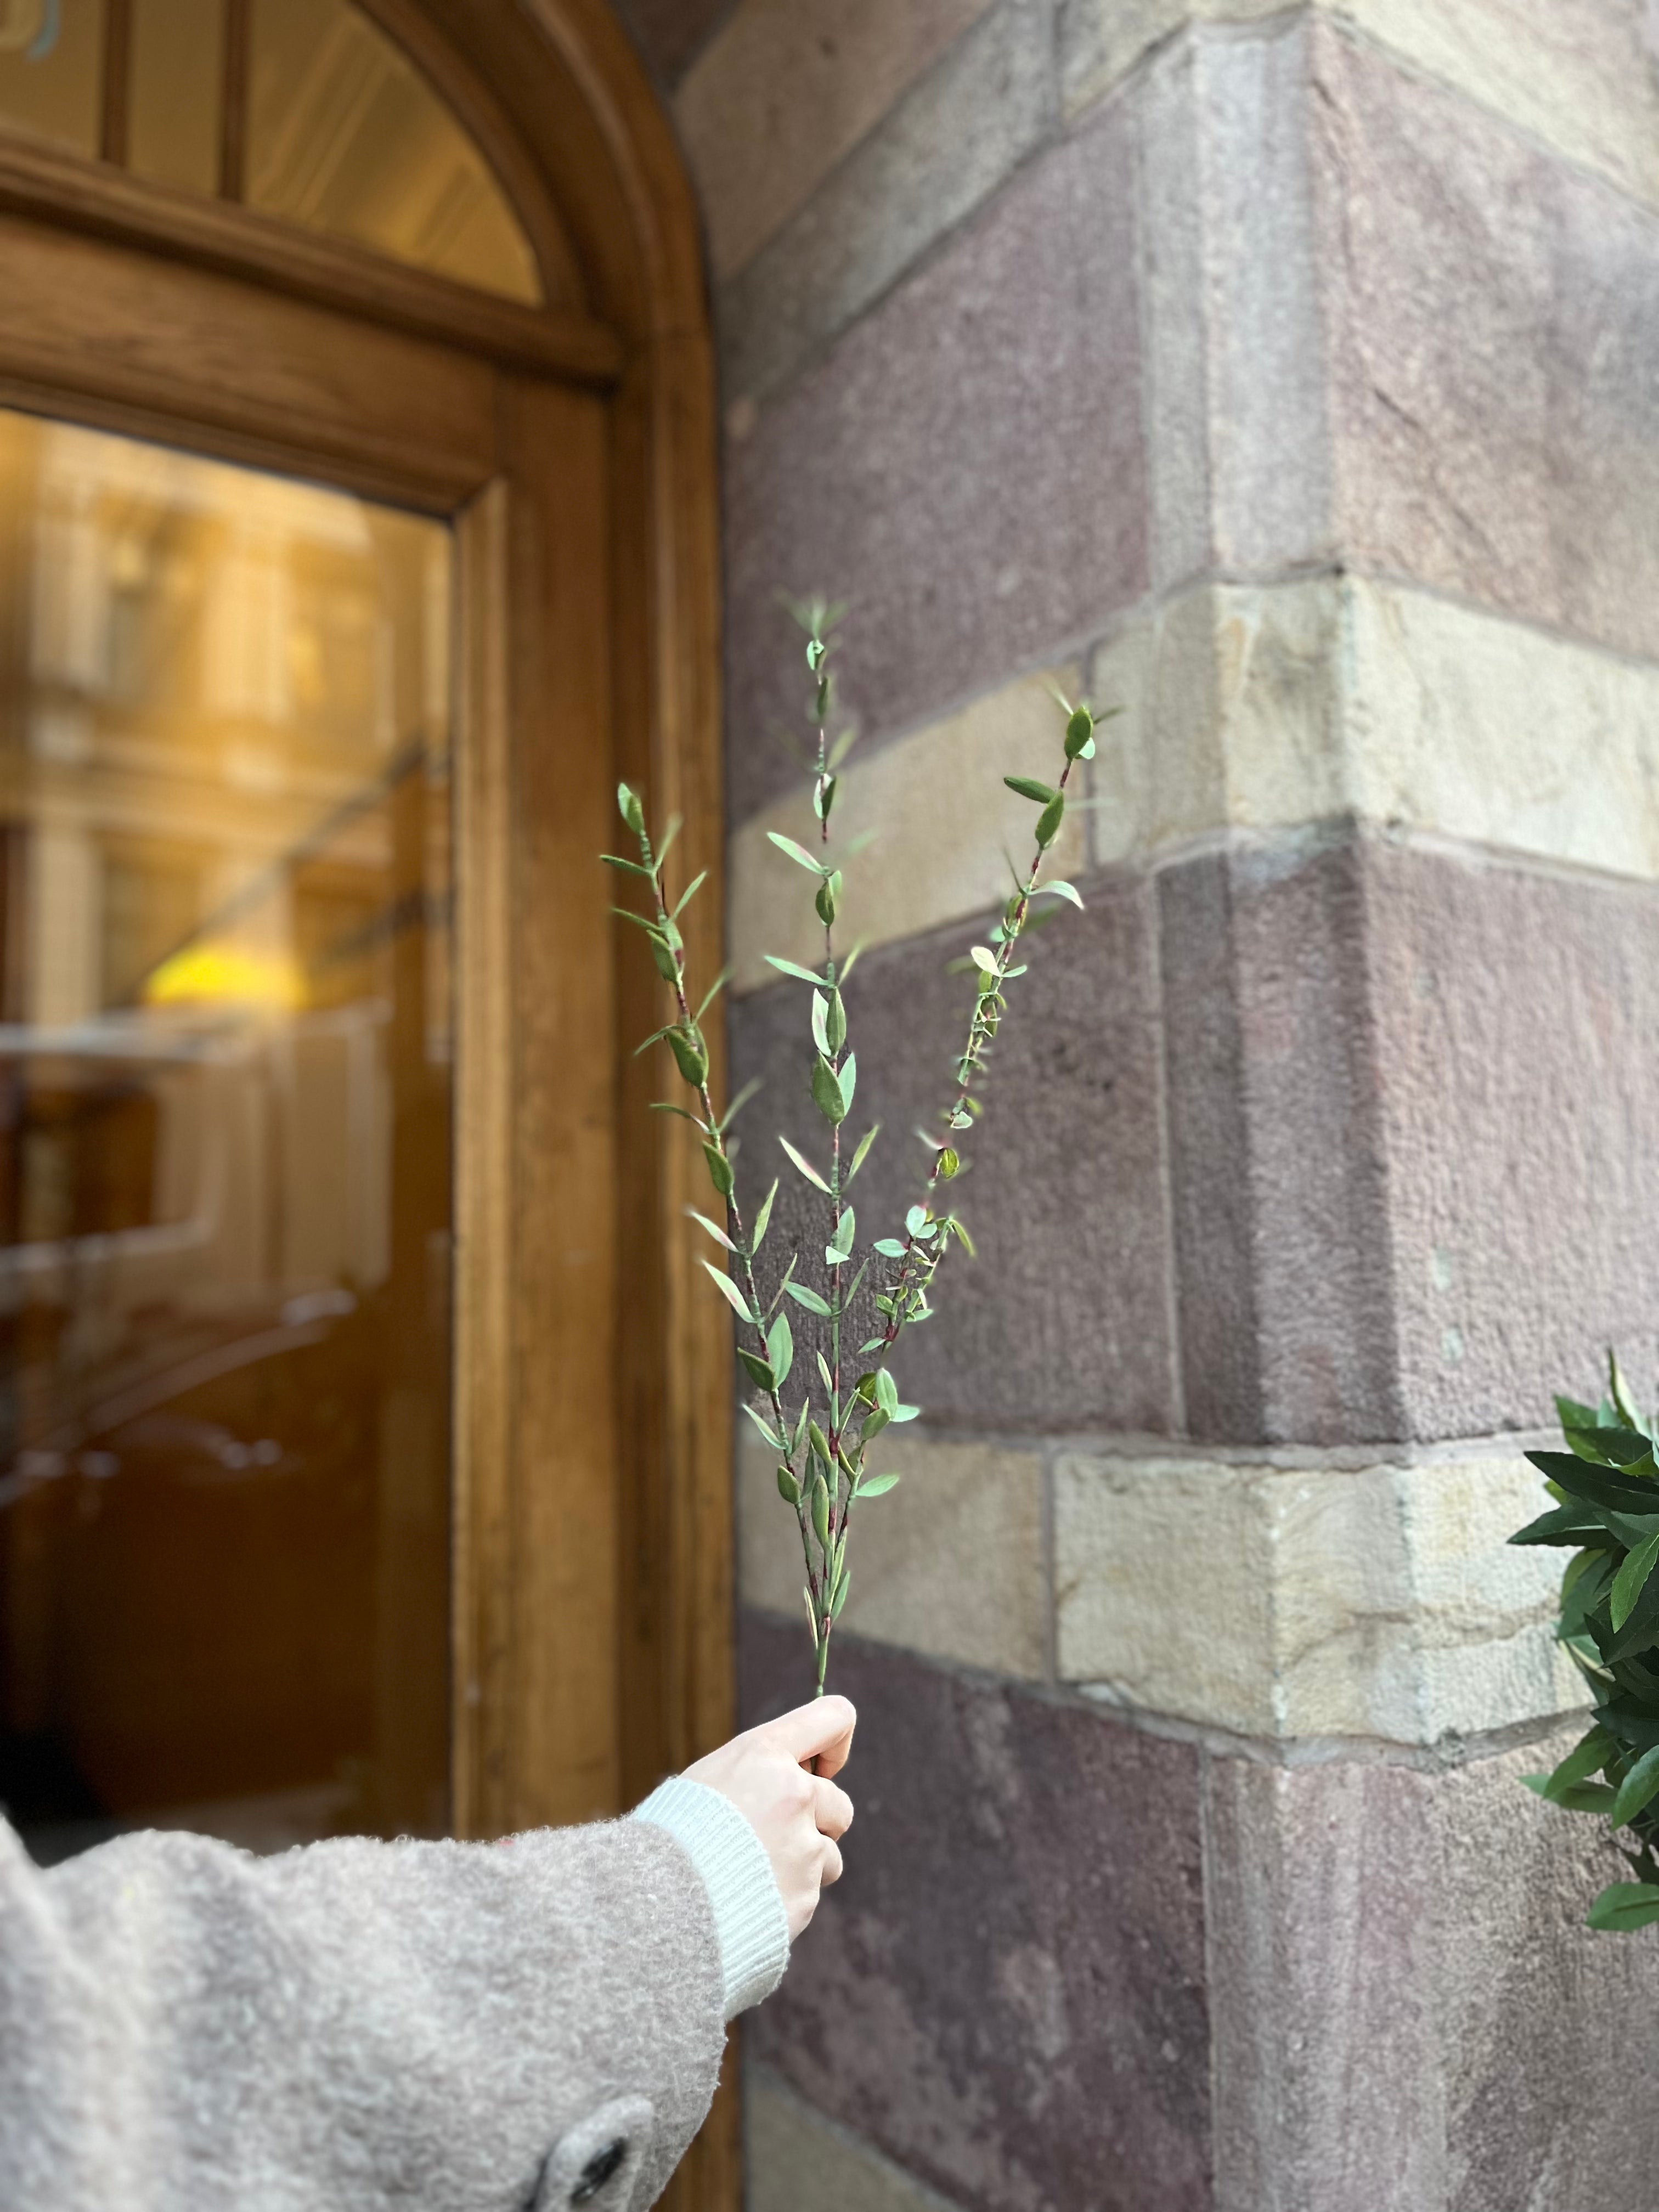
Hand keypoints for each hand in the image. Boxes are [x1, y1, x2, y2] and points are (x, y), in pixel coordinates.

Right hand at [685, 1697, 855, 1939]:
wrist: (653, 1904)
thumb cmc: (672, 1835)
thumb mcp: (708, 1778)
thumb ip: (760, 1772)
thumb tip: (800, 1775)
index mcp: (766, 1755)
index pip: (834, 1716)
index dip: (835, 1744)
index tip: (821, 1768)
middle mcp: (795, 1795)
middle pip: (839, 1804)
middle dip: (816, 1823)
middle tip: (770, 1840)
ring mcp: (804, 1848)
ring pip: (828, 1856)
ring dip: (802, 1865)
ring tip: (751, 1874)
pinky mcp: (805, 1896)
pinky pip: (809, 1894)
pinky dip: (786, 1899)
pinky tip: (747, 1900)